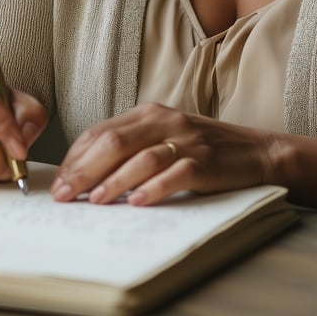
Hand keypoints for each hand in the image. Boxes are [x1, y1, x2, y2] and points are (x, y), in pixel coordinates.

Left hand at [51, 102, 283, 205]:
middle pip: (115, 142)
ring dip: (114, 181)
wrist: (257, 151)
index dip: (76, 157)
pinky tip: (138, 202)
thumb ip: (131, 149)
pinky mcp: (206, 162)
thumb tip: (87, 178)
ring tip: (94, 201)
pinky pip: (176, 173)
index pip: (101, 131)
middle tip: (66, 195)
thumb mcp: (164, 137)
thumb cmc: (204, 149)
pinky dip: (154, 188)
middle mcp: (165, 121)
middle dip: (85, 170)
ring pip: (141, 158)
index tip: (60, 182)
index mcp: (149, 113)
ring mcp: (187, 140)